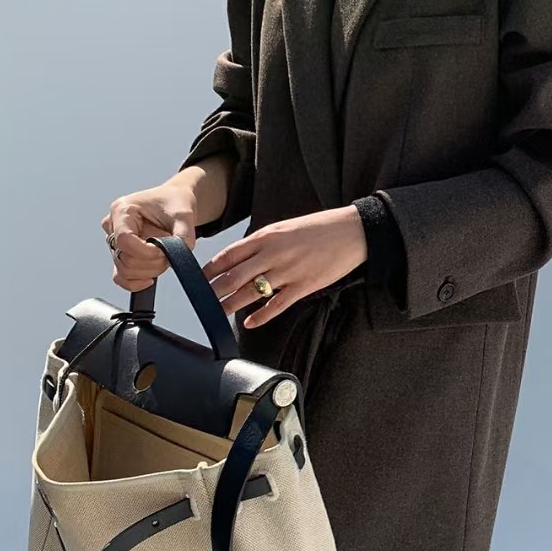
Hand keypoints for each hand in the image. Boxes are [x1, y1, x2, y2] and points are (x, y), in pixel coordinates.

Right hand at [102, 181, 198, 292]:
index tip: (165, 250)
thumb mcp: (184, 214)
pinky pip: (120, 277)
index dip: (146, 252)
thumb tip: (180, 255)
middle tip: (169, 253)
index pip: (124, 240)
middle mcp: (113, 226)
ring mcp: (114, 242)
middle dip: (152, 262)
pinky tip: (151, 280)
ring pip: (124, 270)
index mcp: (122, 210)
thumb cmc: (174, 203)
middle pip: (124, 258)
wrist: (174, 204)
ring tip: (165, 257)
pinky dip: (135, 283)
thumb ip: (184, 235)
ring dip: (149, 271)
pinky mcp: (120, 255)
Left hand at [202, 207, 367, 327]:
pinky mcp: (304, 286)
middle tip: (202, 300)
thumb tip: (241, 258)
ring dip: (230, 305)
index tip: (199, 279)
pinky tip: (249, 323)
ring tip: (218, 313)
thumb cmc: (320, 229)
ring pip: (250, 293)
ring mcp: (288, 271)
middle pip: (233, 277)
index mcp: (266, 237)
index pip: (228, 255)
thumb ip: (262, 243)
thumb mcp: (285, 228)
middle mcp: (273, 254)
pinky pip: (276, 305)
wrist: (353, 232)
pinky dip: (260, 316)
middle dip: (214, 291)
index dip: (210, 269)